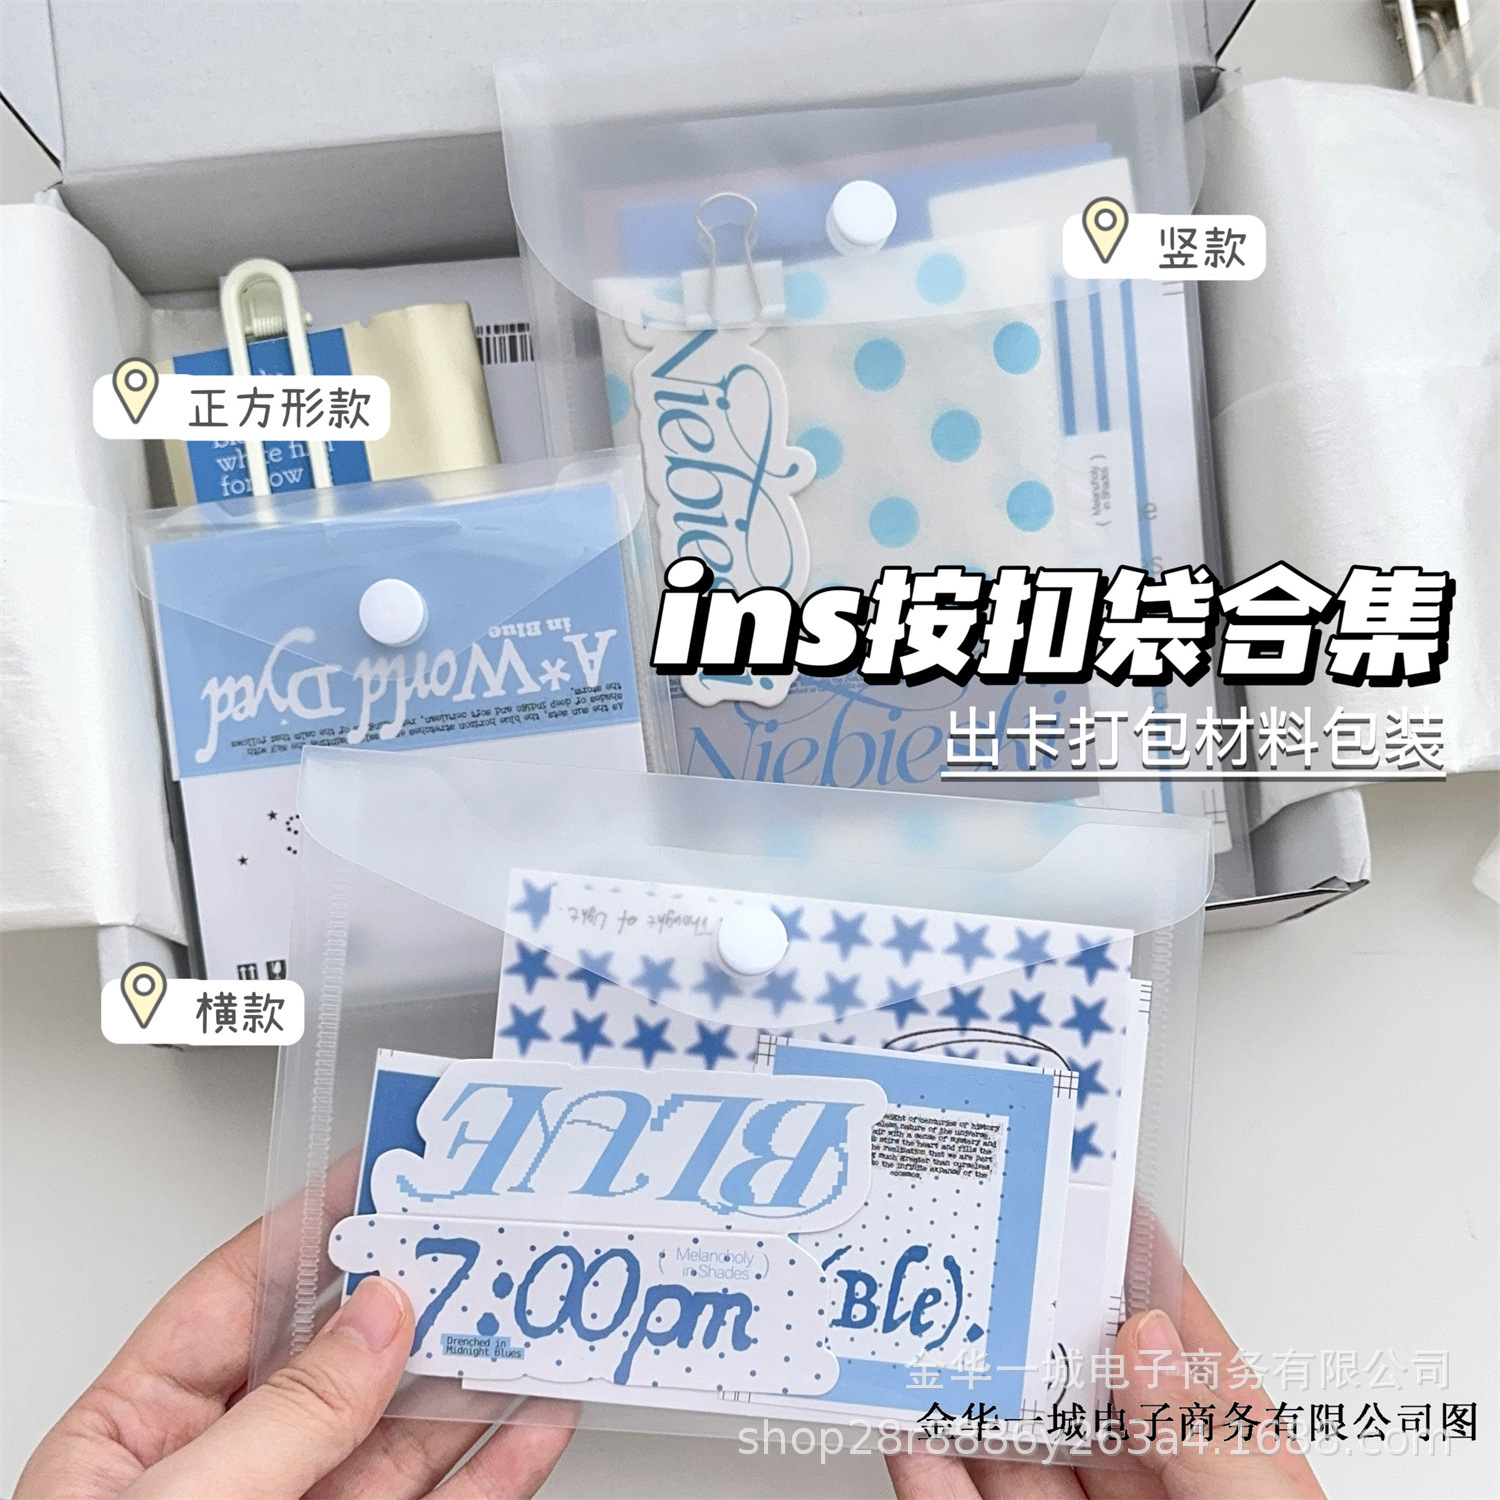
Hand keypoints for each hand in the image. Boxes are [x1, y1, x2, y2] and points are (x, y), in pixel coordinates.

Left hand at [17, 1216, 573, 1499]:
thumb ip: (286, 1416)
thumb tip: (377, 1314)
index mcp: (140, 1437)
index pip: (243, 1294)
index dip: (321, 1221)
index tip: (392, 1165)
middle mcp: (225, 1476)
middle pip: (341, 1356)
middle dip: (422, 1292)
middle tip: (494, 1234)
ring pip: (404, 1434)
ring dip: (478, 1373)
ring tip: (539, 1313)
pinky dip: (496, 1466)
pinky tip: (532, 1422)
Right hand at [887, 1273, 1324, 1499]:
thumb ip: (1209, 1449)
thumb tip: (1150, 1344)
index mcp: (1238, 1479)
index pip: (1187, 1357)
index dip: (1140, 1279)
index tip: (1085, 1212)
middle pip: (1084, 1394)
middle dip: (1030, 1326)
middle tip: (981, 1260)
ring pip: (1020, 1456)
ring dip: (970, 1393)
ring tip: (927, 1330)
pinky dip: (935, 1478)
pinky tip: (912, 1434)